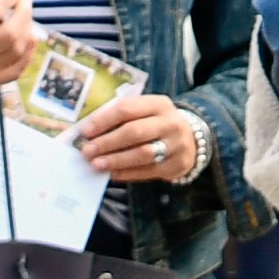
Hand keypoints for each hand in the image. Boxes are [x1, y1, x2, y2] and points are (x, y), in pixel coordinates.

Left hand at [69, 88, 207, 184]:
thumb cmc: (157, 124)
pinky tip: (113, 173)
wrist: (192, 139)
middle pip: (134, 132)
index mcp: (159, 104)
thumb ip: (122, 118)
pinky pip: (149, 171)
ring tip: (97, 164)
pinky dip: (128, 173)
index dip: (104, 120)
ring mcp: (176, 145)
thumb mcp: (146, 112)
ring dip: (116, 160)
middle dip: (107, 142)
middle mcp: (170, 122)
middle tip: (87, 151)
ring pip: (142, 153)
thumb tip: (89, 131)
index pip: (127, 109)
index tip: (86, 131)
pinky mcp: (177, 165)